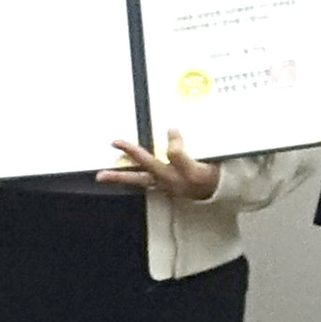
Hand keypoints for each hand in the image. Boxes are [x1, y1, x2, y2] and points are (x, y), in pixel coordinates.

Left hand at [101, 130, 223, 203]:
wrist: (219, 194)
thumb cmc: (217, 173)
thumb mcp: (213, 158)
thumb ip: (193, 146)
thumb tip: (172, 129)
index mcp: (190, 173)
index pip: (175, 155)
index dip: (173, 140)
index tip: (172, 128)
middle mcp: (175, 181)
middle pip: (149, 168)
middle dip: (132, 154)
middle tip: (115, 142)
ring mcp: (168, 186)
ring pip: (141, 180)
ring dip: (120, 177)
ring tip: (101, 175)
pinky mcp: (164, 188)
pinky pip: (144, 184)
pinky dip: (129, 180)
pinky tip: (115, 178)